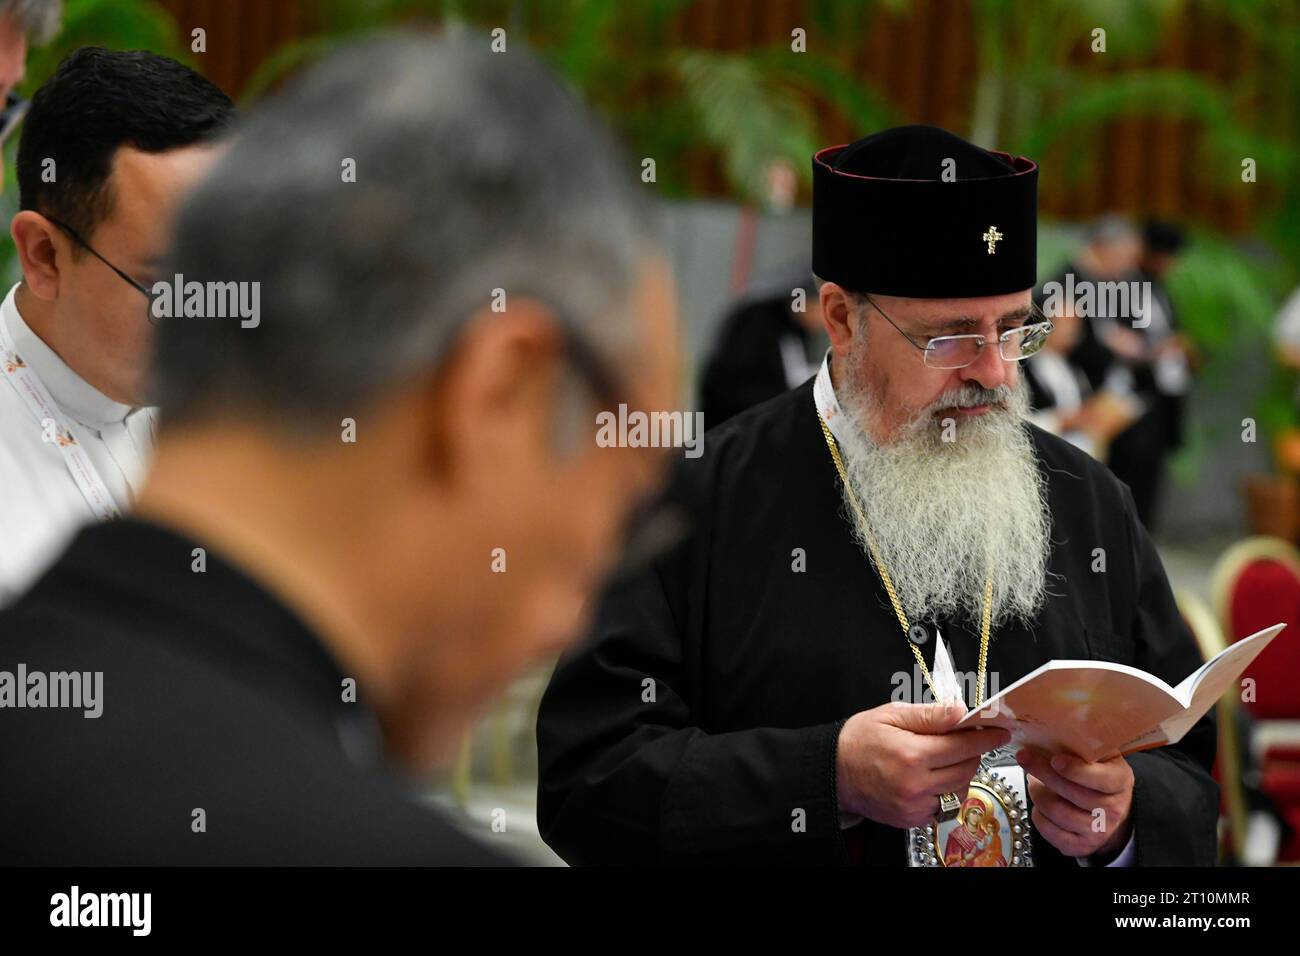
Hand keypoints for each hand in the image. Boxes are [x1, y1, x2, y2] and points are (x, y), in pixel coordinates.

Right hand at [836, 701, 1011, 829]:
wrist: (832, 772)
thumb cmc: (858, 739)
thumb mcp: (890, 715)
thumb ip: (928, 715)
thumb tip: (960, 711)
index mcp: (911, 754)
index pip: (963, 745)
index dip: (985, 737)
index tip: (999, 732)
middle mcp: (916, 784)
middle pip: (966, 769)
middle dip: (973, 753)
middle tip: (967, 740)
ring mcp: (914, 806)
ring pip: (959, 790)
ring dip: (961, 773)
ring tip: (945, 759)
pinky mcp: (911, 819)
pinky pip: (944, 807)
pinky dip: (946, 792)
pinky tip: (932, 778)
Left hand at [1017, 747, 1133, 860]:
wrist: (1111, 808)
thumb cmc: (1099, 774)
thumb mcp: (1101, 754)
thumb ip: (1084, 743)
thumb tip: (1053, 725)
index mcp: (1120, 781)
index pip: (1101, 779)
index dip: (1076, 770)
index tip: (1055, 759)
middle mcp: (1113, 809)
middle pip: (1073, 794)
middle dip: (1044, 773)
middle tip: (1025, 757)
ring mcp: (1098, 831)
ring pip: (1057, 812)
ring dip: (1038, 793)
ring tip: (1034, 781)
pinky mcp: (1081, 845)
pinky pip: (1051, 832)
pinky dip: (1038, 816)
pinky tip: (1039, 804)